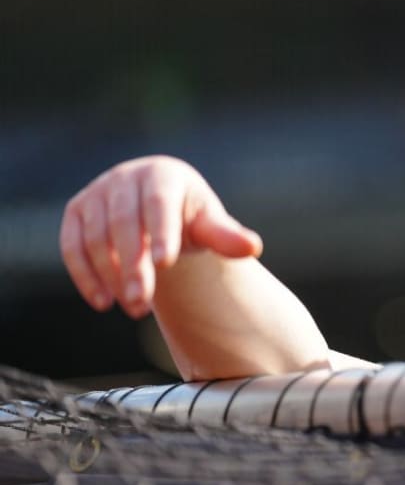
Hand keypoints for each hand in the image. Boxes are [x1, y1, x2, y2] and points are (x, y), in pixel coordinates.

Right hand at [60, 155, 262, 317]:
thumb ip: (225, 236)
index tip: (166, 264)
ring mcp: (96, 193)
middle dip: (132, 265)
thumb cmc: (191, 218)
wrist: (159, 211)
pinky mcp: (76, 212)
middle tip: (143, 303)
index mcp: (162, 175)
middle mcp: (124, 178)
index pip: (159, 204)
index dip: (161, 232)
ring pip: (95, 237)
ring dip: (111, 276)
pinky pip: (72, 246)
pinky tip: (102, 302)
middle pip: (124, 223)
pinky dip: (85, 275)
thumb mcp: (209, 225)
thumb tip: (252, 247)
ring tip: (135, 309)